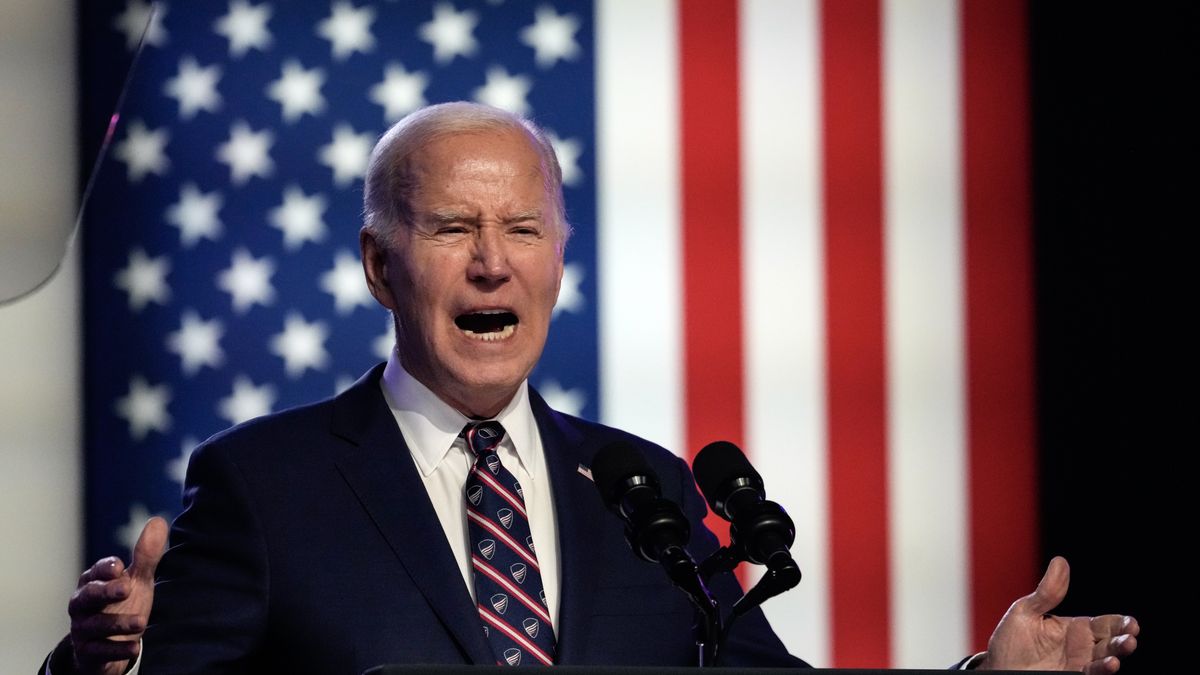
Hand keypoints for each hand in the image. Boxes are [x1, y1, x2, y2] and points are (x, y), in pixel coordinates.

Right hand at [68, 517, 167, 674]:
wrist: (108, 643)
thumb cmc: (122, 603)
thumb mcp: (137, 579)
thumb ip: (145, 554)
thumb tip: (158, 521)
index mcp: (93, 582)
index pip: (96, 572)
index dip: (105, 569)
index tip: (119, 566)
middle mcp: (83, 604)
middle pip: (88, 596)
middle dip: (105, 591)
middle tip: (127, 587)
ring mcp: (83, 629)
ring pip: (94, 625)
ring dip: (118, 623)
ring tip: (142, 622)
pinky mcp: (88, 652)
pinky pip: (98, 652)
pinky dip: (116, 650)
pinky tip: (135, 648)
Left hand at [979, 556, 1138, 672]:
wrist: (998, 667)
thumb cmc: (1011, 640)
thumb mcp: (1026, 611)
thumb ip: (1047, 592)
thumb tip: (1060, 561)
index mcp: (1075, 628)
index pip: (1104, 624)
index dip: (1120, 623)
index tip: (1131, 623)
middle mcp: (1081, 646)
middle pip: (1111, 641)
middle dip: (1124, 638)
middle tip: (1132, 635)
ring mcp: (1078, 662)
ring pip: (1105, 658)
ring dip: (1118, 653)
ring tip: (1127, 645)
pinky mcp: (1072, 674)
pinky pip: (1091, 672)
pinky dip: (1102, 668)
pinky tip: (1110, 663)